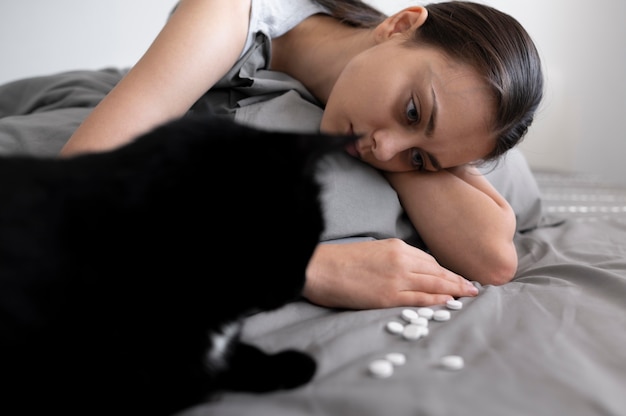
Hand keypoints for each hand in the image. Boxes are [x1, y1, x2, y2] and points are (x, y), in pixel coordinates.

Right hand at [303, 238, 478, 309]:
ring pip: (433, 284)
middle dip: (456, 280)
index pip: (429, 260)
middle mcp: (401, 260)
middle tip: (473, 288)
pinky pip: (419, 298)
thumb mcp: (372, 251)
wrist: (319, 268)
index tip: (457, 277)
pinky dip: (437, 300)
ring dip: (454, 290)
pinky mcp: (388, 296)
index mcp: (396, 246)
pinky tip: (448, 302)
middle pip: (436, 271)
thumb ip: (393, 259)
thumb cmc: (340, 260)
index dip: (445, 270)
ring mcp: (396, 278)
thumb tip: (410, 271)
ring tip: (468, 295)